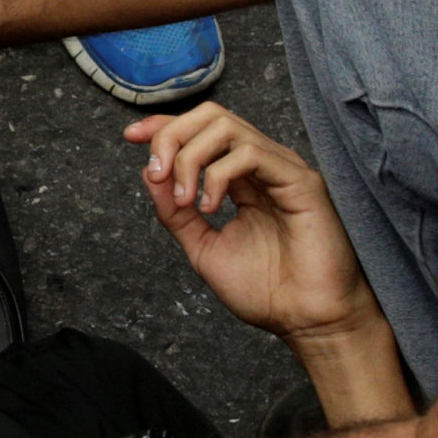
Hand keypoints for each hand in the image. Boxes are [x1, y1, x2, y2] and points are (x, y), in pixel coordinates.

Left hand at [128, 104, 372, 345]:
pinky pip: (251, 152)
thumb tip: (150, 175)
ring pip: (227, 126)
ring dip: (190, 156)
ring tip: (184, 199)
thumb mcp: (204, 249)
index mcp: (242, 179)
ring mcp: (282, 169)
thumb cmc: (267, 292)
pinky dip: (218, 174)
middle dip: (171, 134)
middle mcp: (262, 166)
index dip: (164, 126)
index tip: (130, 137)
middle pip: (211, 116)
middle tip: (156, 173)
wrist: (306, 321)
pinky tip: (210, 207)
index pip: (201, 132)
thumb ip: (176, 215)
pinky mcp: (300, 180)